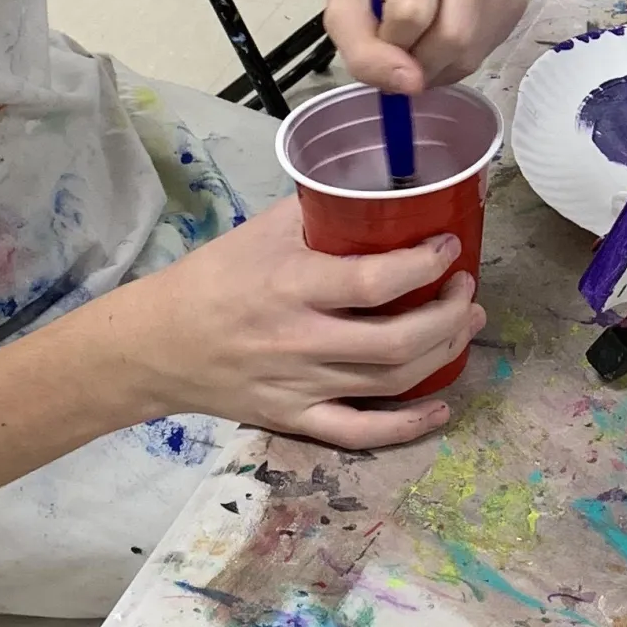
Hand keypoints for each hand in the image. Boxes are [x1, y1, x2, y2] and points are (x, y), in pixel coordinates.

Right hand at [101, 201, 485, 449]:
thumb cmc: (214, 277)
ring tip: (464, 325)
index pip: (372, 283)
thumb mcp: (262, 229)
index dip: (423, 265)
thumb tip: (378, 192)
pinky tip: (440, 407)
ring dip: (440, 354)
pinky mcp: (294, 420)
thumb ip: (318, 211)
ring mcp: (300, 387)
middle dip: (447, 315)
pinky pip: (359, 434)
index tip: (449, 246)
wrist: (159, 344)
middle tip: (467, 289)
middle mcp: (301, 341)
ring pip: (388, 382)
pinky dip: (406, 427)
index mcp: (292, 285)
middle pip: (394, 342)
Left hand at [324, 0, 522, 91]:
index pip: (411, 13)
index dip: (389, 40)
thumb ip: (362, 50)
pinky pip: (485, 53)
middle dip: (418, 61)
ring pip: (470, 54)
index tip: (380, 29)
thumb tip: (411, 84)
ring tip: (420, 38)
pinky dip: (457, 60)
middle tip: (401, 46)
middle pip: (451, 38)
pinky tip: (444, 32)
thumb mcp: (345, 3)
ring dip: (436, 66)